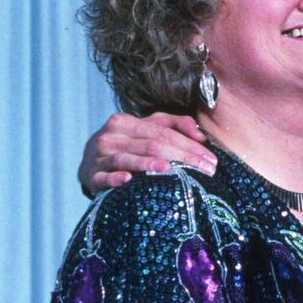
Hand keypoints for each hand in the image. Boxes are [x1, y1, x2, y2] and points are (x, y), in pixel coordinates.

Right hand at [79, 112, 217, 193]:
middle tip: (206, 171)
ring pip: (129, 158)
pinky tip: (128, 180)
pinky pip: (104, 176)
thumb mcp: (147, 131)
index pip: (164, 132)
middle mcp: (112, 136)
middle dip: (183, 157)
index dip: (190, 145)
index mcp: (126, 122)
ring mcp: (99, 156)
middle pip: (152, 145)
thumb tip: (200, 135)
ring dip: (150, 165)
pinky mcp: (91, 175)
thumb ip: (175, 125)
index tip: (211, 160)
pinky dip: (115, 178)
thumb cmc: (127, 147)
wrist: (90, 165)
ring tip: (172, 171)